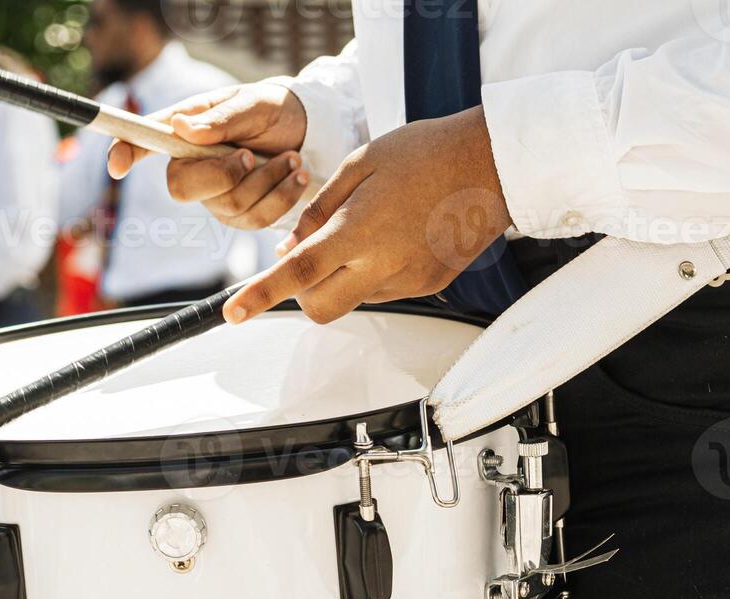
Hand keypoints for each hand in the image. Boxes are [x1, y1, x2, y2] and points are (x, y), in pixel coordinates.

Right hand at [107, 83, 311, 230]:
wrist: (308, 131)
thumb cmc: (273, 109)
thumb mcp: (252, 102)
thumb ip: (220, 118)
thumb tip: (182, 129)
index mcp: (184, 131)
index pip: (143, 141)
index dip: (124, 153)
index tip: (116, 165)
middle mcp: (191, 166)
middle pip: (182, 189)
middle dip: (225, 174)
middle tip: (254, 153)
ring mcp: (213, 196)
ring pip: (229, 206)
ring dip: (268, 181)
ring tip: (291, 158)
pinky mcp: (238, 216)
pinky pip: (253, 220)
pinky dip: (281, 197)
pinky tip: (295, 176)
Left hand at [224, 107, 511, 325]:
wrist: (495, 162)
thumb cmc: (427, 153)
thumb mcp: (359, 164)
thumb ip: (318, 211)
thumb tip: (289, 248)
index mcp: (360, 230)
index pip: (298, 275)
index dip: (260, 296)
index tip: (233, 313)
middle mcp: (384, 264)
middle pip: (320, 308)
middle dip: (302, 294)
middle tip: (307, 260)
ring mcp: (409, 280)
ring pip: (352, 300)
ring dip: (341, 278)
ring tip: (367, 230)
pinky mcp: (429, 285)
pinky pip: (383, 292)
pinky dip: (371, 274)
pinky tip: (391, 238)